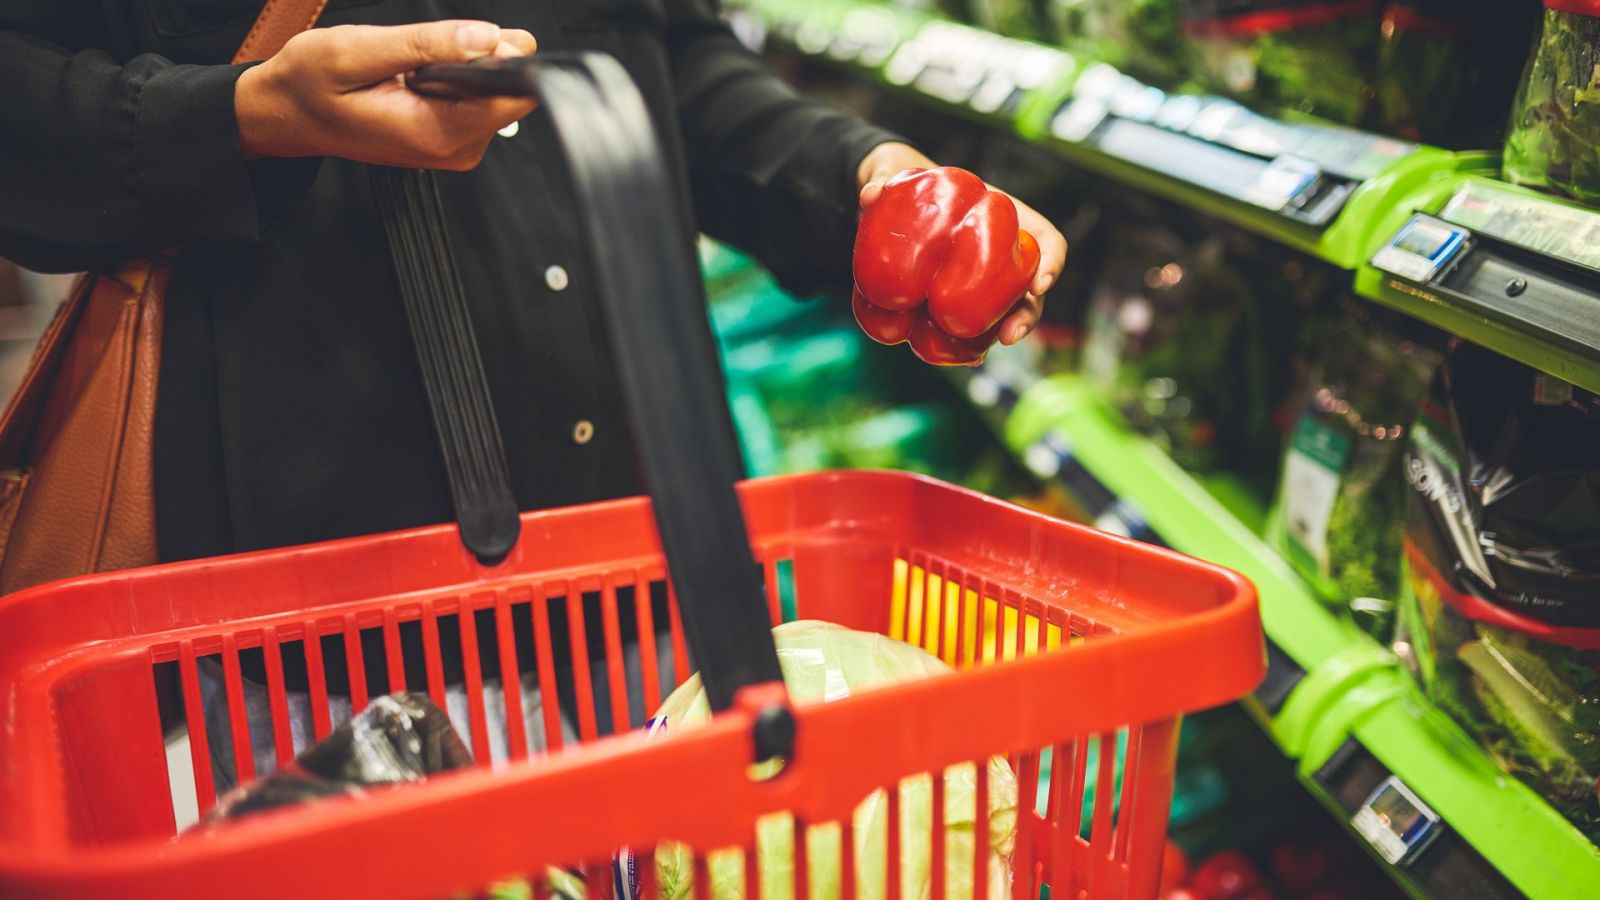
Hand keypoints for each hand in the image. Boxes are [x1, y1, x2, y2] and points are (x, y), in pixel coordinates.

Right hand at [236, 21, 538, 169]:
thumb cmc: (310, 85)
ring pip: (496, 94)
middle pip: (509, 95)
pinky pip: (479, 99)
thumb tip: (485, 37)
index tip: (478, 39)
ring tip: (416, 68)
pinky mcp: (455, 138)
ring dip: (465, 68)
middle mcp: (454, 148)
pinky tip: (421, 79)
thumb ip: (425, 44)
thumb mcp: (356, 50)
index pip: (511, 98)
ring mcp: (456, 147)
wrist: (288, 114)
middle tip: (431, 50)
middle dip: (483, 59)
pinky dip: (458, 78)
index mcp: (435, 131)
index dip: (505, 58)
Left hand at [857, 142, 1066, 344]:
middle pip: (1028, 287)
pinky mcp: (952, 299)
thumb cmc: (905, 181)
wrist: (886, 202)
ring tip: (979, 355)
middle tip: (1010, 334)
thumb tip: (870, 194)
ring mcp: (979, 279)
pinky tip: (960, 358)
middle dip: (1026, 314)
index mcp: (1002, 217)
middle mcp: (998, 252)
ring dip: (997, 335)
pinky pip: (969, 325)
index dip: (1050, 261)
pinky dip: (967, 345)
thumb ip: (883, 178)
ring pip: (1003, 311)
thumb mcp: (893, 171)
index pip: (1045, 239)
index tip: (1039, 283)